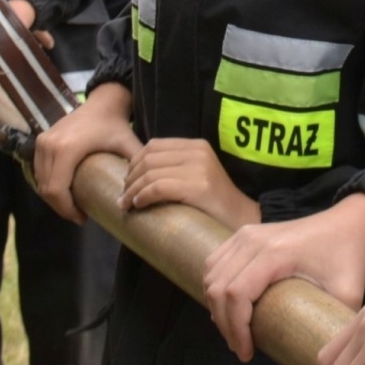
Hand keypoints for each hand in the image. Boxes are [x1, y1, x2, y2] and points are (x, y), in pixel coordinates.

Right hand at [33, 84, 140, 222]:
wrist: (103, 102)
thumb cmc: (116, 125)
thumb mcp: (128, 146)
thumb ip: (134, 169)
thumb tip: (134, 198)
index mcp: (66, 149)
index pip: (56, 190)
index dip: (66, 209)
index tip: (82, 218)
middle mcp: (49, 145)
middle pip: (46, 189)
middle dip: (61, 207)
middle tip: (78, 215)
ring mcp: (42, 142)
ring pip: (40, 181)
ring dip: (53, 197)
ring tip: (72, 205)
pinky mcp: (40, 140)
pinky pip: (38, 170)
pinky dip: (48, 184)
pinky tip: (64, 191)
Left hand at [120, 137, 260, 227]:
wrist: (241, 218)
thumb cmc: (215, 202)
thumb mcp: (196, 175)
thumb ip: (175, 168)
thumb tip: (137, 173)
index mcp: (197, 145)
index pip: (154, 146)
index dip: (134, 162)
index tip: (127, 180)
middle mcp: (198, 152)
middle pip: (149, 159)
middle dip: (130, 178)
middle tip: (123, 196)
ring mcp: (199, 168)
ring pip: (150, 174)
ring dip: (132, 190)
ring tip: (126, 204)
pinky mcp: (197, 187)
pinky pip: (157, 188)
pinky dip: (142, 197)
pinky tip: (138, 205)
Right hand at [203, 194, 364, 362]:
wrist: (346, 222)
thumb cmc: (347, 257)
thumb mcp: (347, 292)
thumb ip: (334, 324)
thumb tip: (322, 359)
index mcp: (277, 253)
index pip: (237, 294)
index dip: (235, 329)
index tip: (247, 353)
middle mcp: (255, 240)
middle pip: (218, 288)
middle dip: (225, 325)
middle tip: (241, 348)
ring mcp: (247, 234)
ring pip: (211, 276)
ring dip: (217, 308)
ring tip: (236, 332)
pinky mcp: (244, 234)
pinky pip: (214, 263)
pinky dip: (215, 288)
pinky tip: (228, 308)